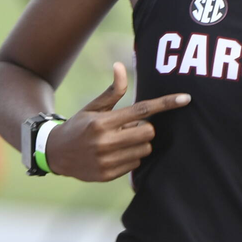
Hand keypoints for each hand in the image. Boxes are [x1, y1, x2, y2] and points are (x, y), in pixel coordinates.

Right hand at [44, 62, 190, 181]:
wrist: (56, 154)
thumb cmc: (80, 125)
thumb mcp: (93, 107)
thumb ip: (112, 90)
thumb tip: (120, 66)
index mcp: (103, 122)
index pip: (142, 110)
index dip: (166, 103)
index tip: (186, 98)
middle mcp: (106, 142)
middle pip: (149, 132)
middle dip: (146, 128)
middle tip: (131, 127)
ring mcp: (107, 160)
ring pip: (145, 149)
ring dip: (139, 143)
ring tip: (121, 140)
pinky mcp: (108, 175)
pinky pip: (136, 164)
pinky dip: (132, 157)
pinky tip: (116, 153)